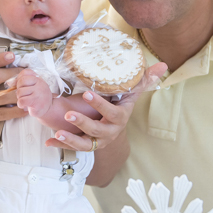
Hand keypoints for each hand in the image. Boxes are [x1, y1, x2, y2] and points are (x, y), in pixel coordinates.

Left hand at [15, 70, 51, 117]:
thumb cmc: (38, 97)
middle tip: (23, 95)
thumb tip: (9, 82)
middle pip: (21, 81)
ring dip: (19, 98)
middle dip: (19, 89)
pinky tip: (25, 105)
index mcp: (39, 79)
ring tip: (25, 100)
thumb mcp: (33, 86)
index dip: (19, 78)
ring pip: (20, 92)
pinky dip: (20, 104)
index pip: (26, 72)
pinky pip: (21, 101)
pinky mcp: (37, 104)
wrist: (49, 109)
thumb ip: (23, 82)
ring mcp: (39, 95)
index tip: (21, 85)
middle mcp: (40, 85)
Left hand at [46, 62, 166, 151]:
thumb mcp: (131, 93)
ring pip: (85, 144)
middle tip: (69, 114)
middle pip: (97, 130)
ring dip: (70, 140)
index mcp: (120, 118)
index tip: (86, 93)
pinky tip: (49, 141)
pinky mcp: (86, 146)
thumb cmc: (121, 105)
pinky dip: (61, 145)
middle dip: (82, 123)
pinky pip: (73, 148)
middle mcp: (110, 132)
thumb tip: (164, 65)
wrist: (115, 126)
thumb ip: (144, 79)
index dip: (100, 105)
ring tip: (57, 132)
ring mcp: (98, 141)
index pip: (112, 112)